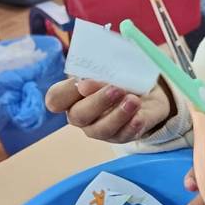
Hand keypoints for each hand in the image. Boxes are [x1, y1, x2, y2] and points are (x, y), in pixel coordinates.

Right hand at [45, 77, 173, 142]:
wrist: (148, 92)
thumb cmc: (122, 77)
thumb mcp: (113, 68)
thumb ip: (100, 73)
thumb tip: (85, 84)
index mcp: (72, 96)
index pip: (56, 99)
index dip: (63, 93)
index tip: (81, 82)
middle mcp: (81, 115)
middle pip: (78, 115)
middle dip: (97, 102)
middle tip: (117, 89)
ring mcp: (100, 129)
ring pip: (101, 130)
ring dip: (117, 115)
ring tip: (134, 101)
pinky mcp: (121, 136)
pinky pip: (123, 136)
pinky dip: (131, 127)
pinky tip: (138, 117)